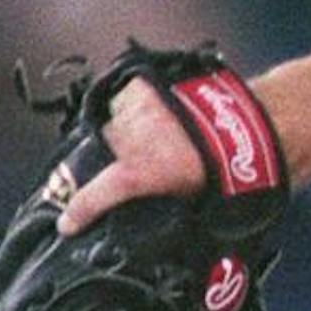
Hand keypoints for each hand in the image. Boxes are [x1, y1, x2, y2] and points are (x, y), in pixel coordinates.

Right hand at [54, 76, 205, 234]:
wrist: (242, 122)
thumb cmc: (220, 161)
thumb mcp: (183, 197)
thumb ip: (155, 205)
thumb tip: (149, 219)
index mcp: (133, 174)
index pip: (90, 198)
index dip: (76, 214)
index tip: (68, 224)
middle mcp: (125, 142)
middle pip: (98, 156)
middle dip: (103, 165)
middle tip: (126, 167)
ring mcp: (131, 112)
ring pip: (109, 127)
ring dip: (121, 135)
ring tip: (150, 139)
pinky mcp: (142, 87)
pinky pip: (123, 100)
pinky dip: (132, 109)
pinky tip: (152, 115)